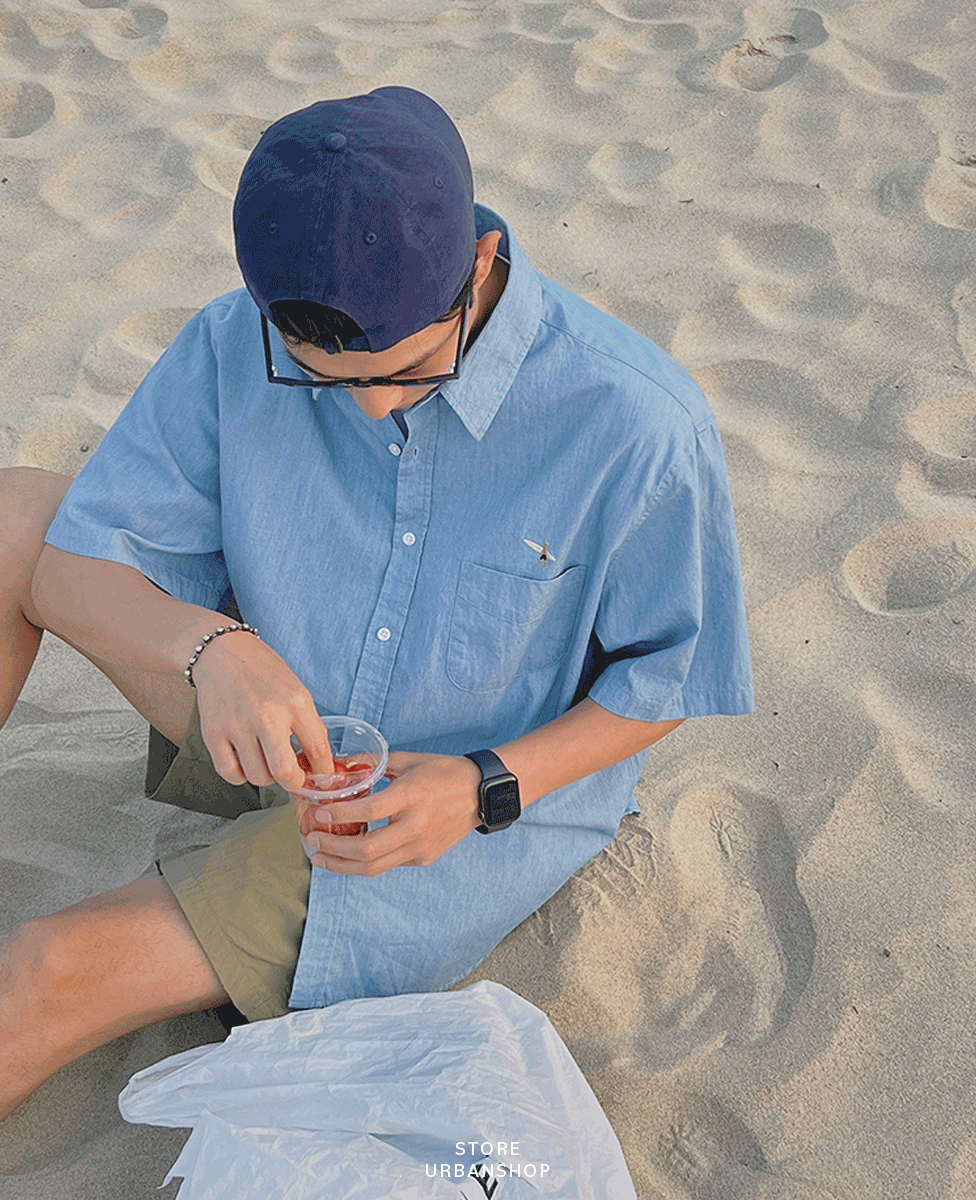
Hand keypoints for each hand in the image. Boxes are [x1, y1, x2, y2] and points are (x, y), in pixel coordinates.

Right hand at [190, 630, 332, 792]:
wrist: (222, 652)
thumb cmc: (262, 671)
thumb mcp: (296, 690)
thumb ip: (308, 724)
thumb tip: (318, 761)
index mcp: (296, 702)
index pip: (318, 749)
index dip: (323, 771)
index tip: (322, 778)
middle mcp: (267, 715)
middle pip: (285, 773)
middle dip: (294, 783)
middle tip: (294, 779)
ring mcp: (238, 725)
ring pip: (258, 777)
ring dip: (266, 776)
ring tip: (266, 760)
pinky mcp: (214, 733)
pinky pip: (230, 773)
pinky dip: (240, 775)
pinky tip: (245, 761)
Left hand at [304, 752, 482, 875]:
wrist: (481, 793)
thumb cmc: (445, 772)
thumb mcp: (409, 760)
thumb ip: (373, 764)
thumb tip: (341, 764)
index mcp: (411, 796)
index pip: (369, 811)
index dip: (340, 814)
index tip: (319, 814)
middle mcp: (415, 826)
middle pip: (367, 850)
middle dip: (333, 849)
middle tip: (312, 841)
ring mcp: (420, 846)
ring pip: (375, 867)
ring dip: (342, 865)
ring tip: (321, 857)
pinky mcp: (423, 857)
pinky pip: (389, 864)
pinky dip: (365, 861)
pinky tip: (349, 853)